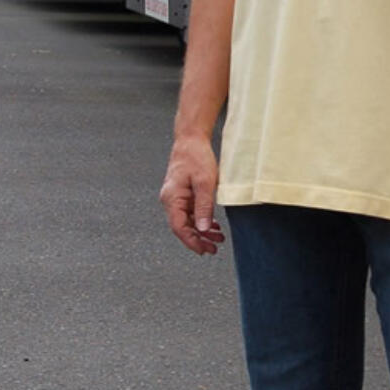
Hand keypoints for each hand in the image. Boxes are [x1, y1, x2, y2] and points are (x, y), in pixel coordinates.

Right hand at [160, 133, 224, 255]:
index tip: (204, 250)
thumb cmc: (196, 157)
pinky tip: (213, 225)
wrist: (191, 139)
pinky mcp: (183, 194)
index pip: (179, 227)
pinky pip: (190, 213)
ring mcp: (176, 197)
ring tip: (218, 238)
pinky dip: (201, 220)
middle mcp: (170, 200)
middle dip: (199, 239)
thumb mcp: (205, 183)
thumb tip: (202, 229)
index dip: (192, 241)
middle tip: (214, 248)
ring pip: (187, 221)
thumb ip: (204, 207)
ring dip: (202, 231)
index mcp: (172, 198)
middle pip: (183, 227)